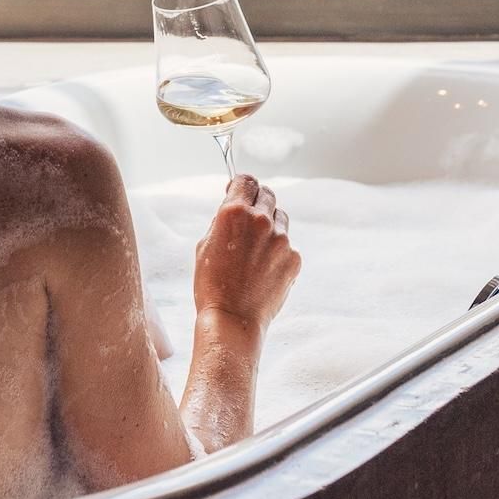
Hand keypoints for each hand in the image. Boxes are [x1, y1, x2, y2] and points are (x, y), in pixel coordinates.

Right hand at [193, 173, 300, 333]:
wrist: (233, 319)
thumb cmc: (212, 284)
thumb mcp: (204, 244)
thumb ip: (222, 221)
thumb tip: (233, 207)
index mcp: (234, 212)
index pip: (246, 180)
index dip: (242, 184)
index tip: (240, 190)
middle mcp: (260, 220)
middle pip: (267, 194)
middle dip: (257, 202)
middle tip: (249, 219)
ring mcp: (281, 239)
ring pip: (280, 218)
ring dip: (270, 226)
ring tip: (255, 251)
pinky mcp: (294, 258)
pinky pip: (287, 245)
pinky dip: (278, 252)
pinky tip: (264, 269)